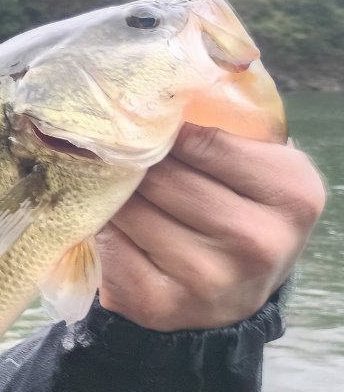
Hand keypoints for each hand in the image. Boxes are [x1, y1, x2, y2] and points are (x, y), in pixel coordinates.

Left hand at [96, 122, 325, 331]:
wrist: (233, 296)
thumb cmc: (242, 215)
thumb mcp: (260, 171)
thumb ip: (229, 131)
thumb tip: (163, 88)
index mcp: (292, 195)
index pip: (206, 142)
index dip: (168, 131)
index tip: (149, 123)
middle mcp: (257, 241)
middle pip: (163, 177)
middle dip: (134, 163)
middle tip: (115, 152)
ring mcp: (208, 278)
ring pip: (131, 210)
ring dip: (112, 195)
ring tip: (112, 187)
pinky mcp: (158, 303)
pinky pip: (109, 246)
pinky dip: (99, 229)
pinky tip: (108, 223)